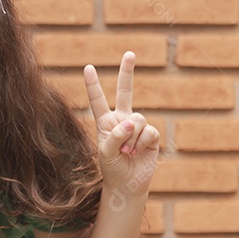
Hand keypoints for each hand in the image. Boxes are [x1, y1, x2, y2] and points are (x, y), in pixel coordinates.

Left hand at [83, 51, 159, 195]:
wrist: (128, 184)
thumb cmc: (112, 168)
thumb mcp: (106, 153)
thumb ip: (115, 136)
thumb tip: (131, 122)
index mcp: (105, 122)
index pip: (98, 100)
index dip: (93, 85)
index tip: (87, 67)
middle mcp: (122, 120)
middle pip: (125, 92)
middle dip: (127, 72)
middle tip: (129, 53)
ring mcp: (137, 127)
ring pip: (138, 120)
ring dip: (132, 137)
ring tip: (128, 151)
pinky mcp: (151, 136)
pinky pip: (149, 131)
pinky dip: (143, 142)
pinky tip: (139, 151)